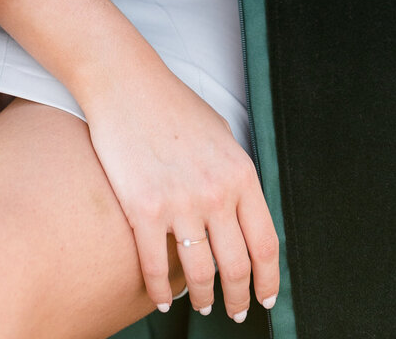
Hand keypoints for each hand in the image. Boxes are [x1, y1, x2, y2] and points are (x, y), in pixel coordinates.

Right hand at [80, 58, 279, 321]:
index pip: (265, 242)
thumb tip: (244, 214)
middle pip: (236, 266)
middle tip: (235, 311)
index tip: (267, 296)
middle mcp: (215, 192)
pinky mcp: (143, 210)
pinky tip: (164, 299)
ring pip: (200, 273)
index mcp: (240, 173)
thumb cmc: (173, 106)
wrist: (127, 84)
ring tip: (201, 305)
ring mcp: (179, 203)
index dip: (269, 278)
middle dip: (237, 298)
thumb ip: (235, 176)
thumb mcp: (221, 136)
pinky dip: (162, 292)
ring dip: (203, 299)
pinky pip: (157, 268)